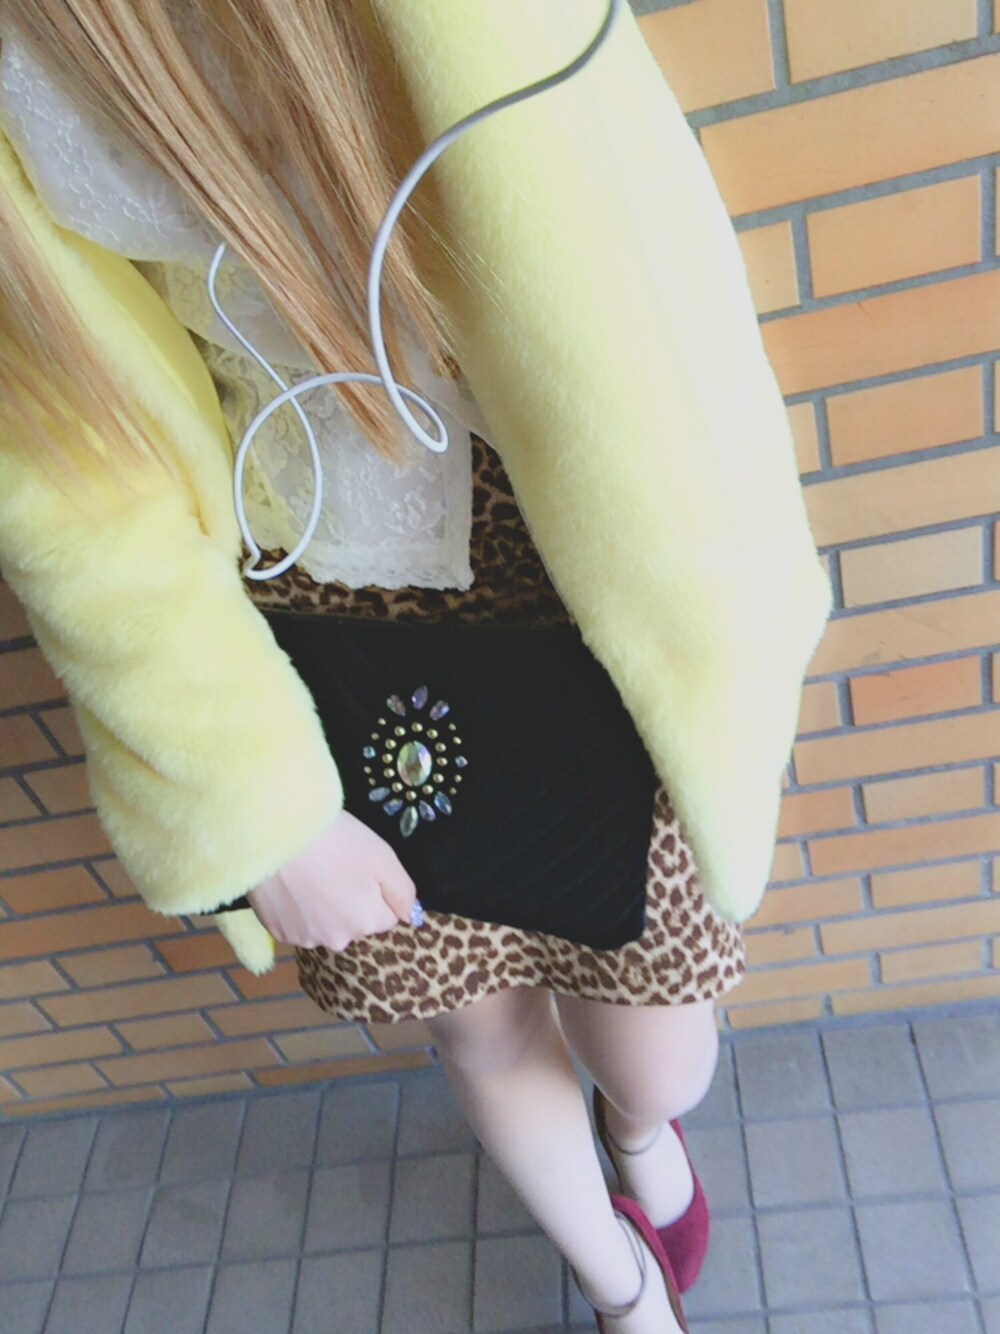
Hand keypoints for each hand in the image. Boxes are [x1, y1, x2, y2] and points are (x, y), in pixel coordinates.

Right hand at [246, 809, 417, 951]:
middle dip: (351, 903)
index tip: (359, 868)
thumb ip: (404, 893)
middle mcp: (339, 940)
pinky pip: (299, 925)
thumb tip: (411, 918)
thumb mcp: (384, 858)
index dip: (375, 891)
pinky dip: (298, 910)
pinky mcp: (277, 933)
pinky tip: (292, 886)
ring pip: (326, 925)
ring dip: (324, 908)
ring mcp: (305, 939)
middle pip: (355, 923)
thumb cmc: (337, 840)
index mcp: (367, 923)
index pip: (385, 916)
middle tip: (334, 869)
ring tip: (310, 875)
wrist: (278, 832)